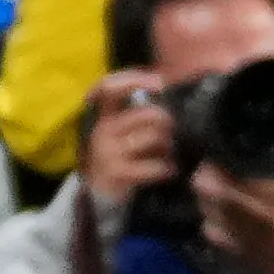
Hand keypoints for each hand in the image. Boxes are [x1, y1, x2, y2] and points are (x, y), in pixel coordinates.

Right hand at [81, 78, 179, 216]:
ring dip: (169, 146)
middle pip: (147, 114)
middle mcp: (103, 131)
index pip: (108, 88)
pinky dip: (166, 168)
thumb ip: (138, 111)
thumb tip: (167, 89)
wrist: (100, 193)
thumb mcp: (123, 131)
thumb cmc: (121, 155)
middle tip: (173, 132)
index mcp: (104, 116)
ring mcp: (108, 152)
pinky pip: (153, 166)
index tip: (159, 83)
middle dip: (168, 122)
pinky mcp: (116, 173)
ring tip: (170, 153)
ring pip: (154, 137)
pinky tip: (169, 170)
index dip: (132, 80)